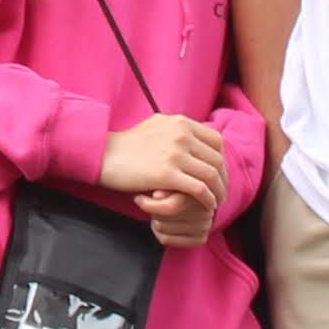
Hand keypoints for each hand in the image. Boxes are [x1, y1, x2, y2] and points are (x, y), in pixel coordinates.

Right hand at [99, 115, 227, 248]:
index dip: (221, 160)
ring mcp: (175, 153)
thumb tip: (194, 134)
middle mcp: (181, 134)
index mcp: (181, 122)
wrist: (104, 155)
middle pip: (217, 159)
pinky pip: (199, 189)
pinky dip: (208, 199)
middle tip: (221, 192)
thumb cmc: (128, 145)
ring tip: (216, 203)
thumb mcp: (157, 125)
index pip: (216, 141)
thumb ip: (177, 129)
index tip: (218, 174)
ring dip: (219, 192)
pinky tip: (207, 206)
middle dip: (224, 179)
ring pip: (212, 175)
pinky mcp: (167, 174)